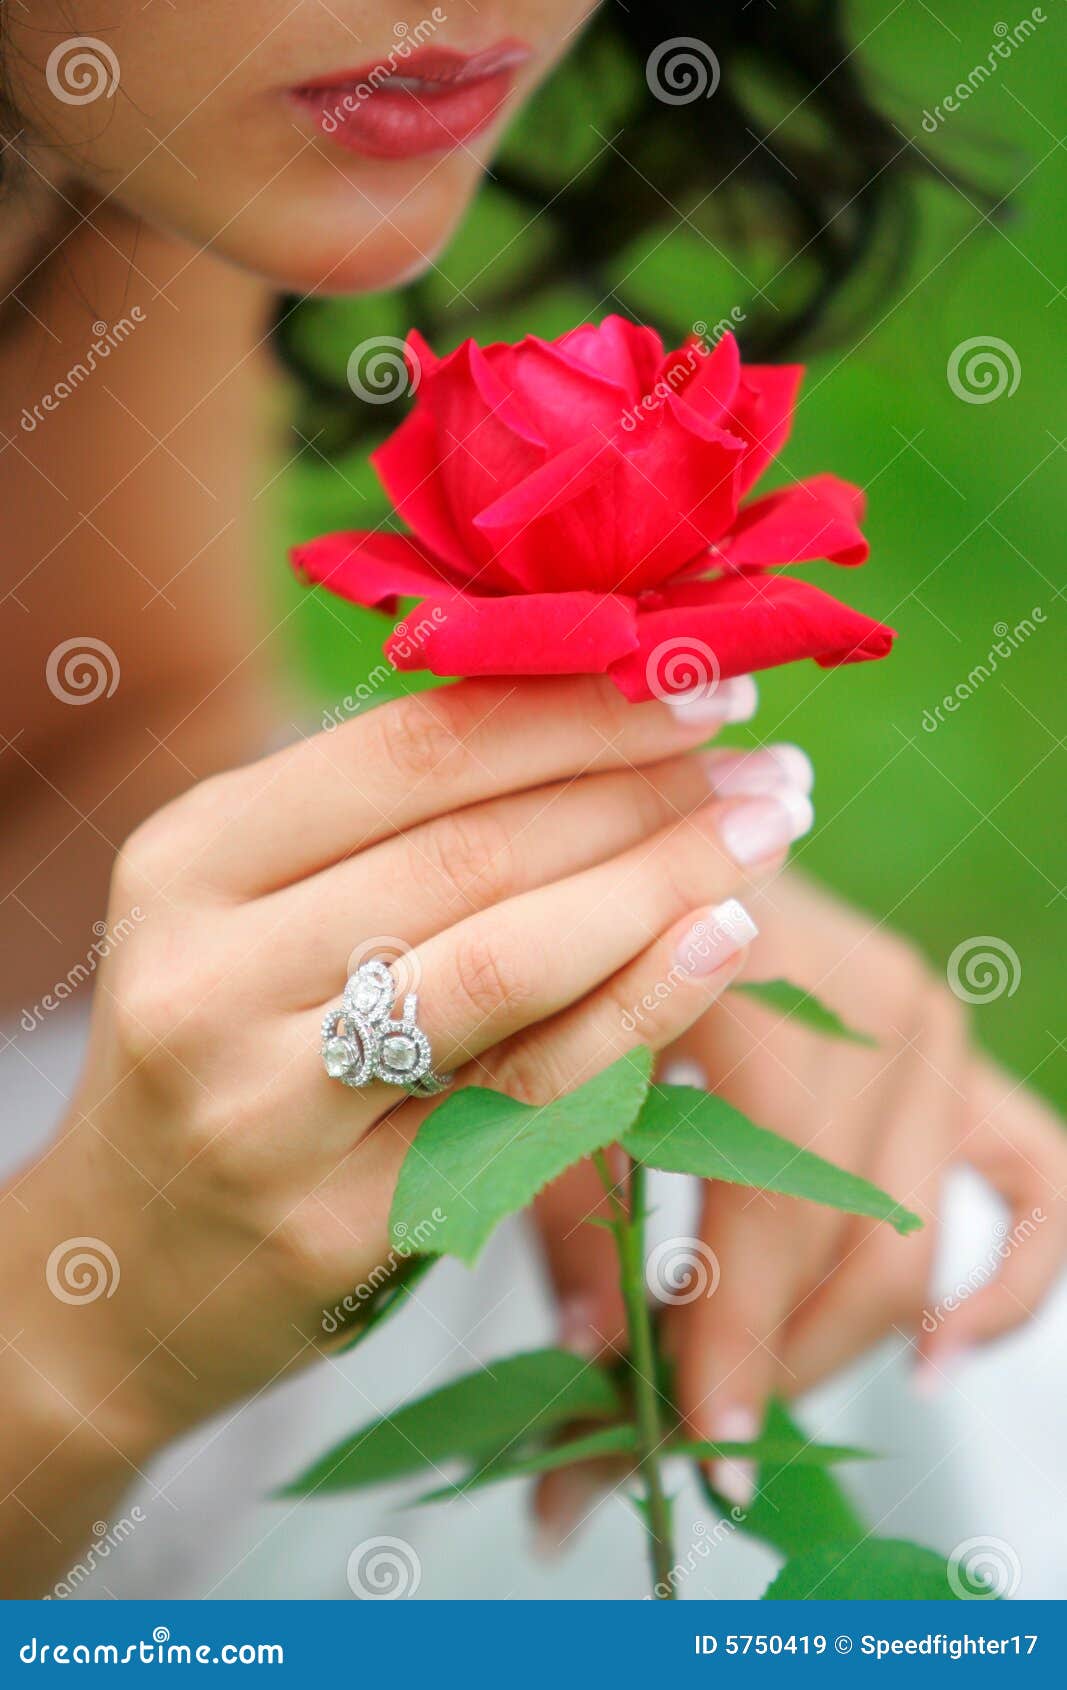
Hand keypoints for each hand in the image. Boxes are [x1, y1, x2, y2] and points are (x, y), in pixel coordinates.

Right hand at [3, 673, 806, 1589]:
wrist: (125, 1264)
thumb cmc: (221, 1049)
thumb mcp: (253, 907)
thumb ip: (387, 820)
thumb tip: (598, 708)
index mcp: (189, 861)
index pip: (418, 749)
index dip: (578, 708)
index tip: (697, 675)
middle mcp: (209, 976)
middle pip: (476, 850)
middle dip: (647, 793)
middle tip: (769, 765)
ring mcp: (269, 1109)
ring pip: (506, 962)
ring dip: (663, 882)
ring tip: (768, 833)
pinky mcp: (341, 1221)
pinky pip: (525, 1094)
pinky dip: (640, 1007)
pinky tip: (724, 941)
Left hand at [533, 868, 1066, 1533]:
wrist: (657, 856)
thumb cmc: (587, 948)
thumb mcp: (551, 1063)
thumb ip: (569, 1205)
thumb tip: (598, 1362)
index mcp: (767, 976)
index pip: (775, 1202)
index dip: (736, 1338)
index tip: (693, 1450)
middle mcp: (874, 999)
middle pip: (855, 1238)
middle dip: (767, 1366)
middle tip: (676, 1448)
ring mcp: (930, 1024)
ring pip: (918, 1239)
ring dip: (837, 1344)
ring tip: (757, 1406)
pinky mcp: (957, 1052)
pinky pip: (1034, 1185)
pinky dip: (1006, 1283)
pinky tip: (942, 1357)